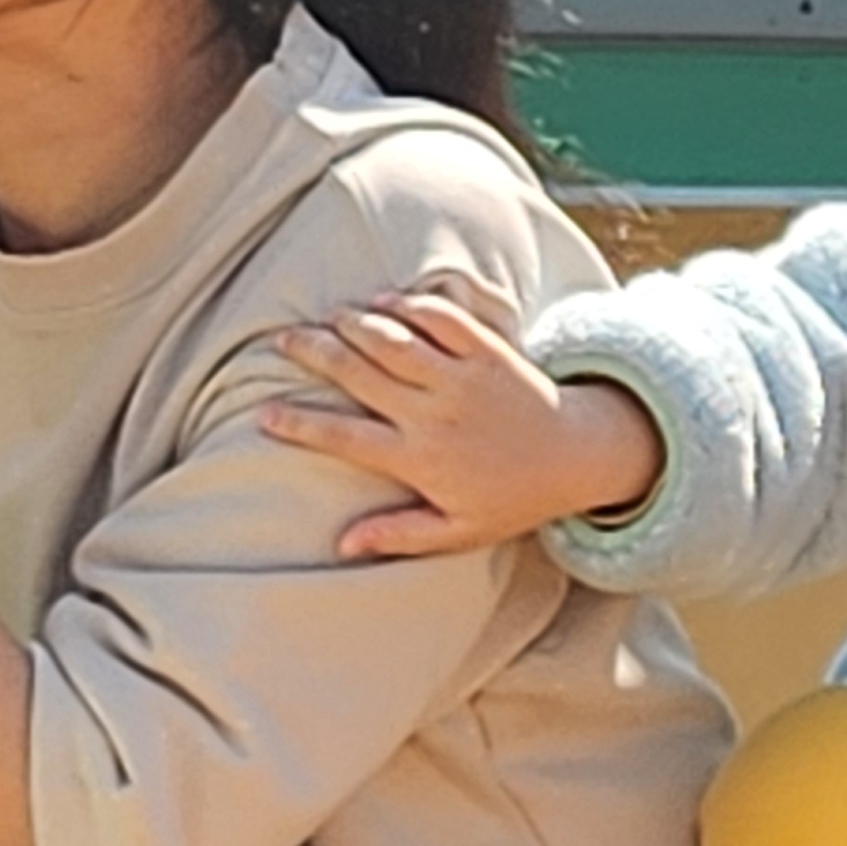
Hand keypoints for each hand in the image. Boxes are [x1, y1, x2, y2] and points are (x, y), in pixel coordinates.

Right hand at [265, 269, 668, 559]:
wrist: (582, 457)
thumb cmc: (514, 498)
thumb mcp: (459, 531)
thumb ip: (399, 535)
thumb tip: (342, 546)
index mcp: (421, 459)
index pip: (346, 439)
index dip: (301, 425)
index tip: (264, 415)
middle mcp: (436, 414)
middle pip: (361, 376)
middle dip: (315, 354)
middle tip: (281, 340)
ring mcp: (464, 377)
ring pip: (396, 341)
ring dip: (356, 324)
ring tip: (326, 317)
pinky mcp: (491, 350)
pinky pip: (445, 319)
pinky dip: (411, 305)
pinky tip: (383, 299)